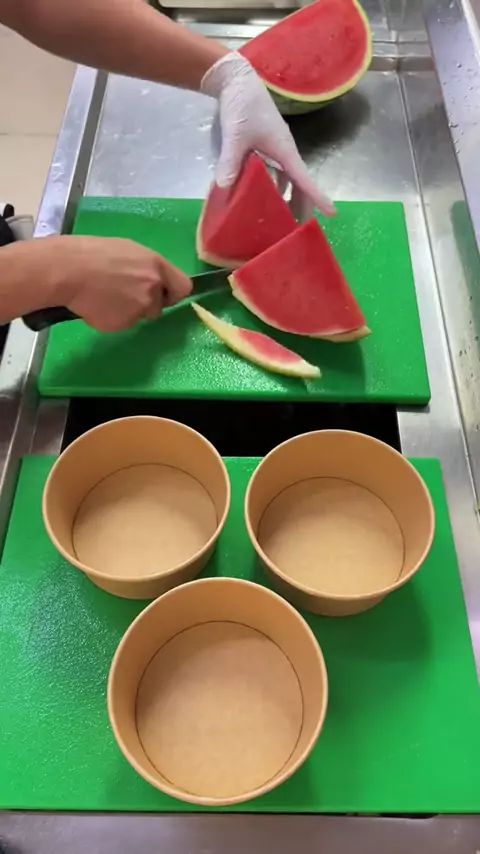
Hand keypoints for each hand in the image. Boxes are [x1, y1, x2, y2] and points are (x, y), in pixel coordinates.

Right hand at [38, 235, 191, 332]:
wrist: (67, 270)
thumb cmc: (92, 254)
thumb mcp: (127, 250)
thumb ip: (147, 268)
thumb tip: (156, 281)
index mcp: (156, 266)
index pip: (183, 287)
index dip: (173, 293)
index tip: (164, 295)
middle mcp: (153, 288)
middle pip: (159, 306)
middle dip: (145, 304)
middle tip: (122, 293)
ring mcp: (139, 308)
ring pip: (139, 316)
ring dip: (127, 311)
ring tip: (104, 296)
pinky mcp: (122, 324)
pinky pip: (121, 324)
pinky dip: (111, 318)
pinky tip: (96, 305)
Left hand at [201, 52, 334, 220]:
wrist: (237, 80)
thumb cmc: (243, 105)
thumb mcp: (236, 135)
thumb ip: (231, 162)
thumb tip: (224, 188)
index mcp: (284, 150)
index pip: (304, 179)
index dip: (318, 197)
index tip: (331, 213)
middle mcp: (284, 151)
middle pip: (299, 182)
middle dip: (303, 204)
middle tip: (301, 227)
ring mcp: (276, 147)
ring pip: (288, 177)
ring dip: (289, 196)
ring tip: (284, 217)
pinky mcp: (266, 145)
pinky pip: (276, 170)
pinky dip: (275, 185)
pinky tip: (264, 195)